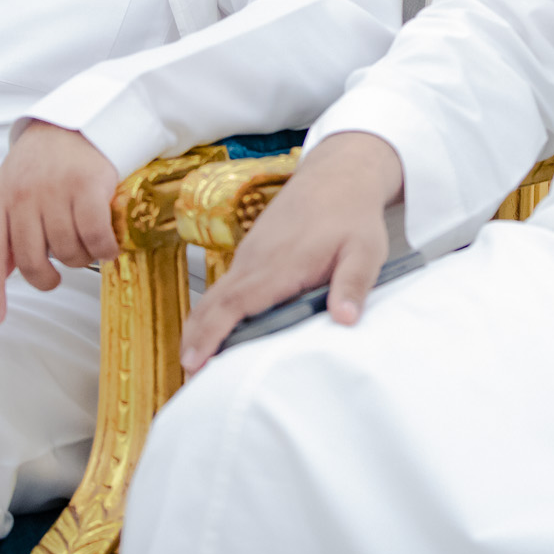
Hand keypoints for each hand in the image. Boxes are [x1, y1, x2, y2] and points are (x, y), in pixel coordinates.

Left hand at [0, 122, 119, 324]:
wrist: (79, 120)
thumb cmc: (45, 161)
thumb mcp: (12, 189)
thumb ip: (5, 230)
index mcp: (0, 199)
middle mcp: (24, 196)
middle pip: (31, 260)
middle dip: (46, 278)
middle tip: (58, 275)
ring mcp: (56, 191)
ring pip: (66, 251)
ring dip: (81, 259)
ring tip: (87, 246)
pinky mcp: (89, 187)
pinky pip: (95, 236)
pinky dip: (104, 249)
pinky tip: (109, 245)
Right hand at [179, 130, 403, 372]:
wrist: (338, 175)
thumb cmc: (352, 215)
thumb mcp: (365, 250)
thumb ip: (354, 284)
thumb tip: (345, 319)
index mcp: (278, 265)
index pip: (233, 305)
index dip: (210, 335)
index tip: (193, 362)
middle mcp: (255, 260)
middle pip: (212, 304)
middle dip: (194, 340)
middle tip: (188, 378)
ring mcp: (250, 255)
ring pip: (215, 296)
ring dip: (201, 327)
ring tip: (196, 364)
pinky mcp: (252, 253)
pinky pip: (226, 286)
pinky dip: (213, 312)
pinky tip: (217, 332)